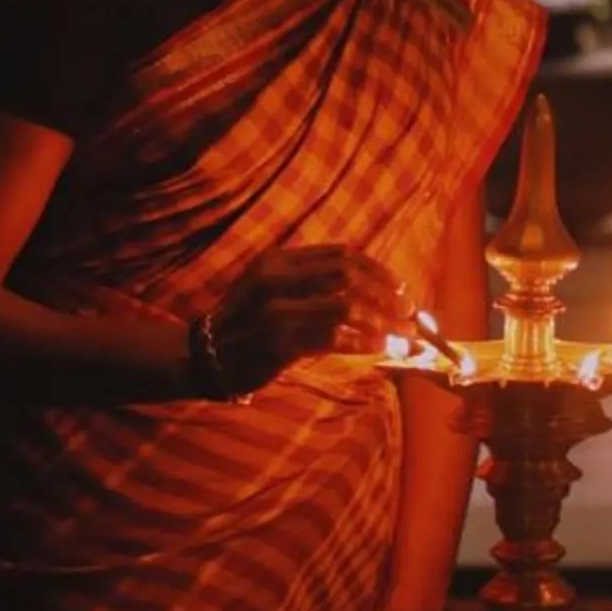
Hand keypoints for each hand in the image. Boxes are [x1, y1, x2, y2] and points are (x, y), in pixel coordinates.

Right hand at [209, 244, 407, 394]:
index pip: (342, 255)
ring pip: (346, 307)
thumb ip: (311, 283)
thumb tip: (370, 292)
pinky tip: (380, 349)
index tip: (401, 289)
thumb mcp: (270, 288)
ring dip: (382, 321)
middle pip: (348, 275)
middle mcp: (278, 278)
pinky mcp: (279, 342)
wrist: (202, 356)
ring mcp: (277, 310)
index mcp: (279, 260)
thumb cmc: (244, 324)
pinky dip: (364, 342)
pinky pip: (333, 338)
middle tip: (409, 312)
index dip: (379, 271)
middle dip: (386, 293)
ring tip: (404, 335)